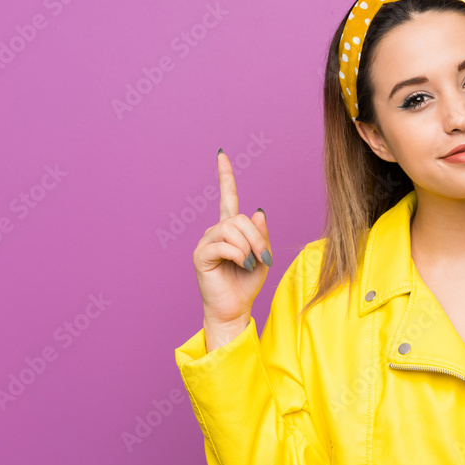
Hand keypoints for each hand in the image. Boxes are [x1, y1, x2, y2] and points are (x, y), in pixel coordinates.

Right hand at [192, 150, 271, 349]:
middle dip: (257, 237)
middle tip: (262, 258)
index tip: (221, 154)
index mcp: (230, 230)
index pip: (228, 197)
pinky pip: (225, 245)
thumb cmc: (247, 284)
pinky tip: (240, 266)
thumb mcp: (262, 256)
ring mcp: (206, 242)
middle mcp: (215, 231)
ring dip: (249, 248)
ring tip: (249, 265)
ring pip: (232, 230)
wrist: (235, 309)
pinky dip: (239, 256)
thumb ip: (261, 234)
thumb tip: (257, 211)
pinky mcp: (201, 255)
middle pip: (239, 218)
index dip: (225, 176)